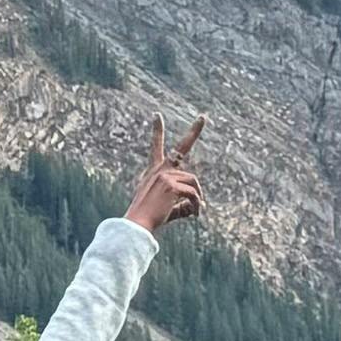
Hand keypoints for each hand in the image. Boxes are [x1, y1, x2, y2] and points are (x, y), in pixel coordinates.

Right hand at [120, 114, 206, 234]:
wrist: (137, 225)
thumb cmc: (148, 219)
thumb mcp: (166, 208)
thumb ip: (182, 204)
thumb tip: (201, 205)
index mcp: (154, 172)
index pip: (156, 148)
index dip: (157, 131)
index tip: (157, 115)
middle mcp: (159, 170)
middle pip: (182, 148)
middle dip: (194, 131)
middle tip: (203, 117)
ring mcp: (165, 175)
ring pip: (193, 182)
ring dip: (197, 198)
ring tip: (195, 212)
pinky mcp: (171, 185)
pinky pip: (193, 194)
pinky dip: (196, 206)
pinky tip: (194, 215)